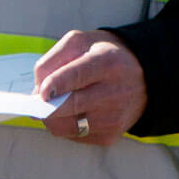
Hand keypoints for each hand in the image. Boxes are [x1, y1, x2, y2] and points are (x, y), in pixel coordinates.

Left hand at [34, 29, 147, 145]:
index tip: (41, 92)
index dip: (57, 84)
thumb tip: (37, 89)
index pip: (78, 75)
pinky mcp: (110, 135)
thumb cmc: (103, 56)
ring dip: (51, 116)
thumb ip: (53, 59)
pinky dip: (64, 124)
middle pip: (70, 105)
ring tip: (52, 103)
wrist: (143, 77)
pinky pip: (73, 135)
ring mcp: (113, 118)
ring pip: (66, 125)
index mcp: (107, 62)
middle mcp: (115, 92)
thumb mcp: (79, 42)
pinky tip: (71, 111)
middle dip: (45, 104)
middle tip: (36, 99)